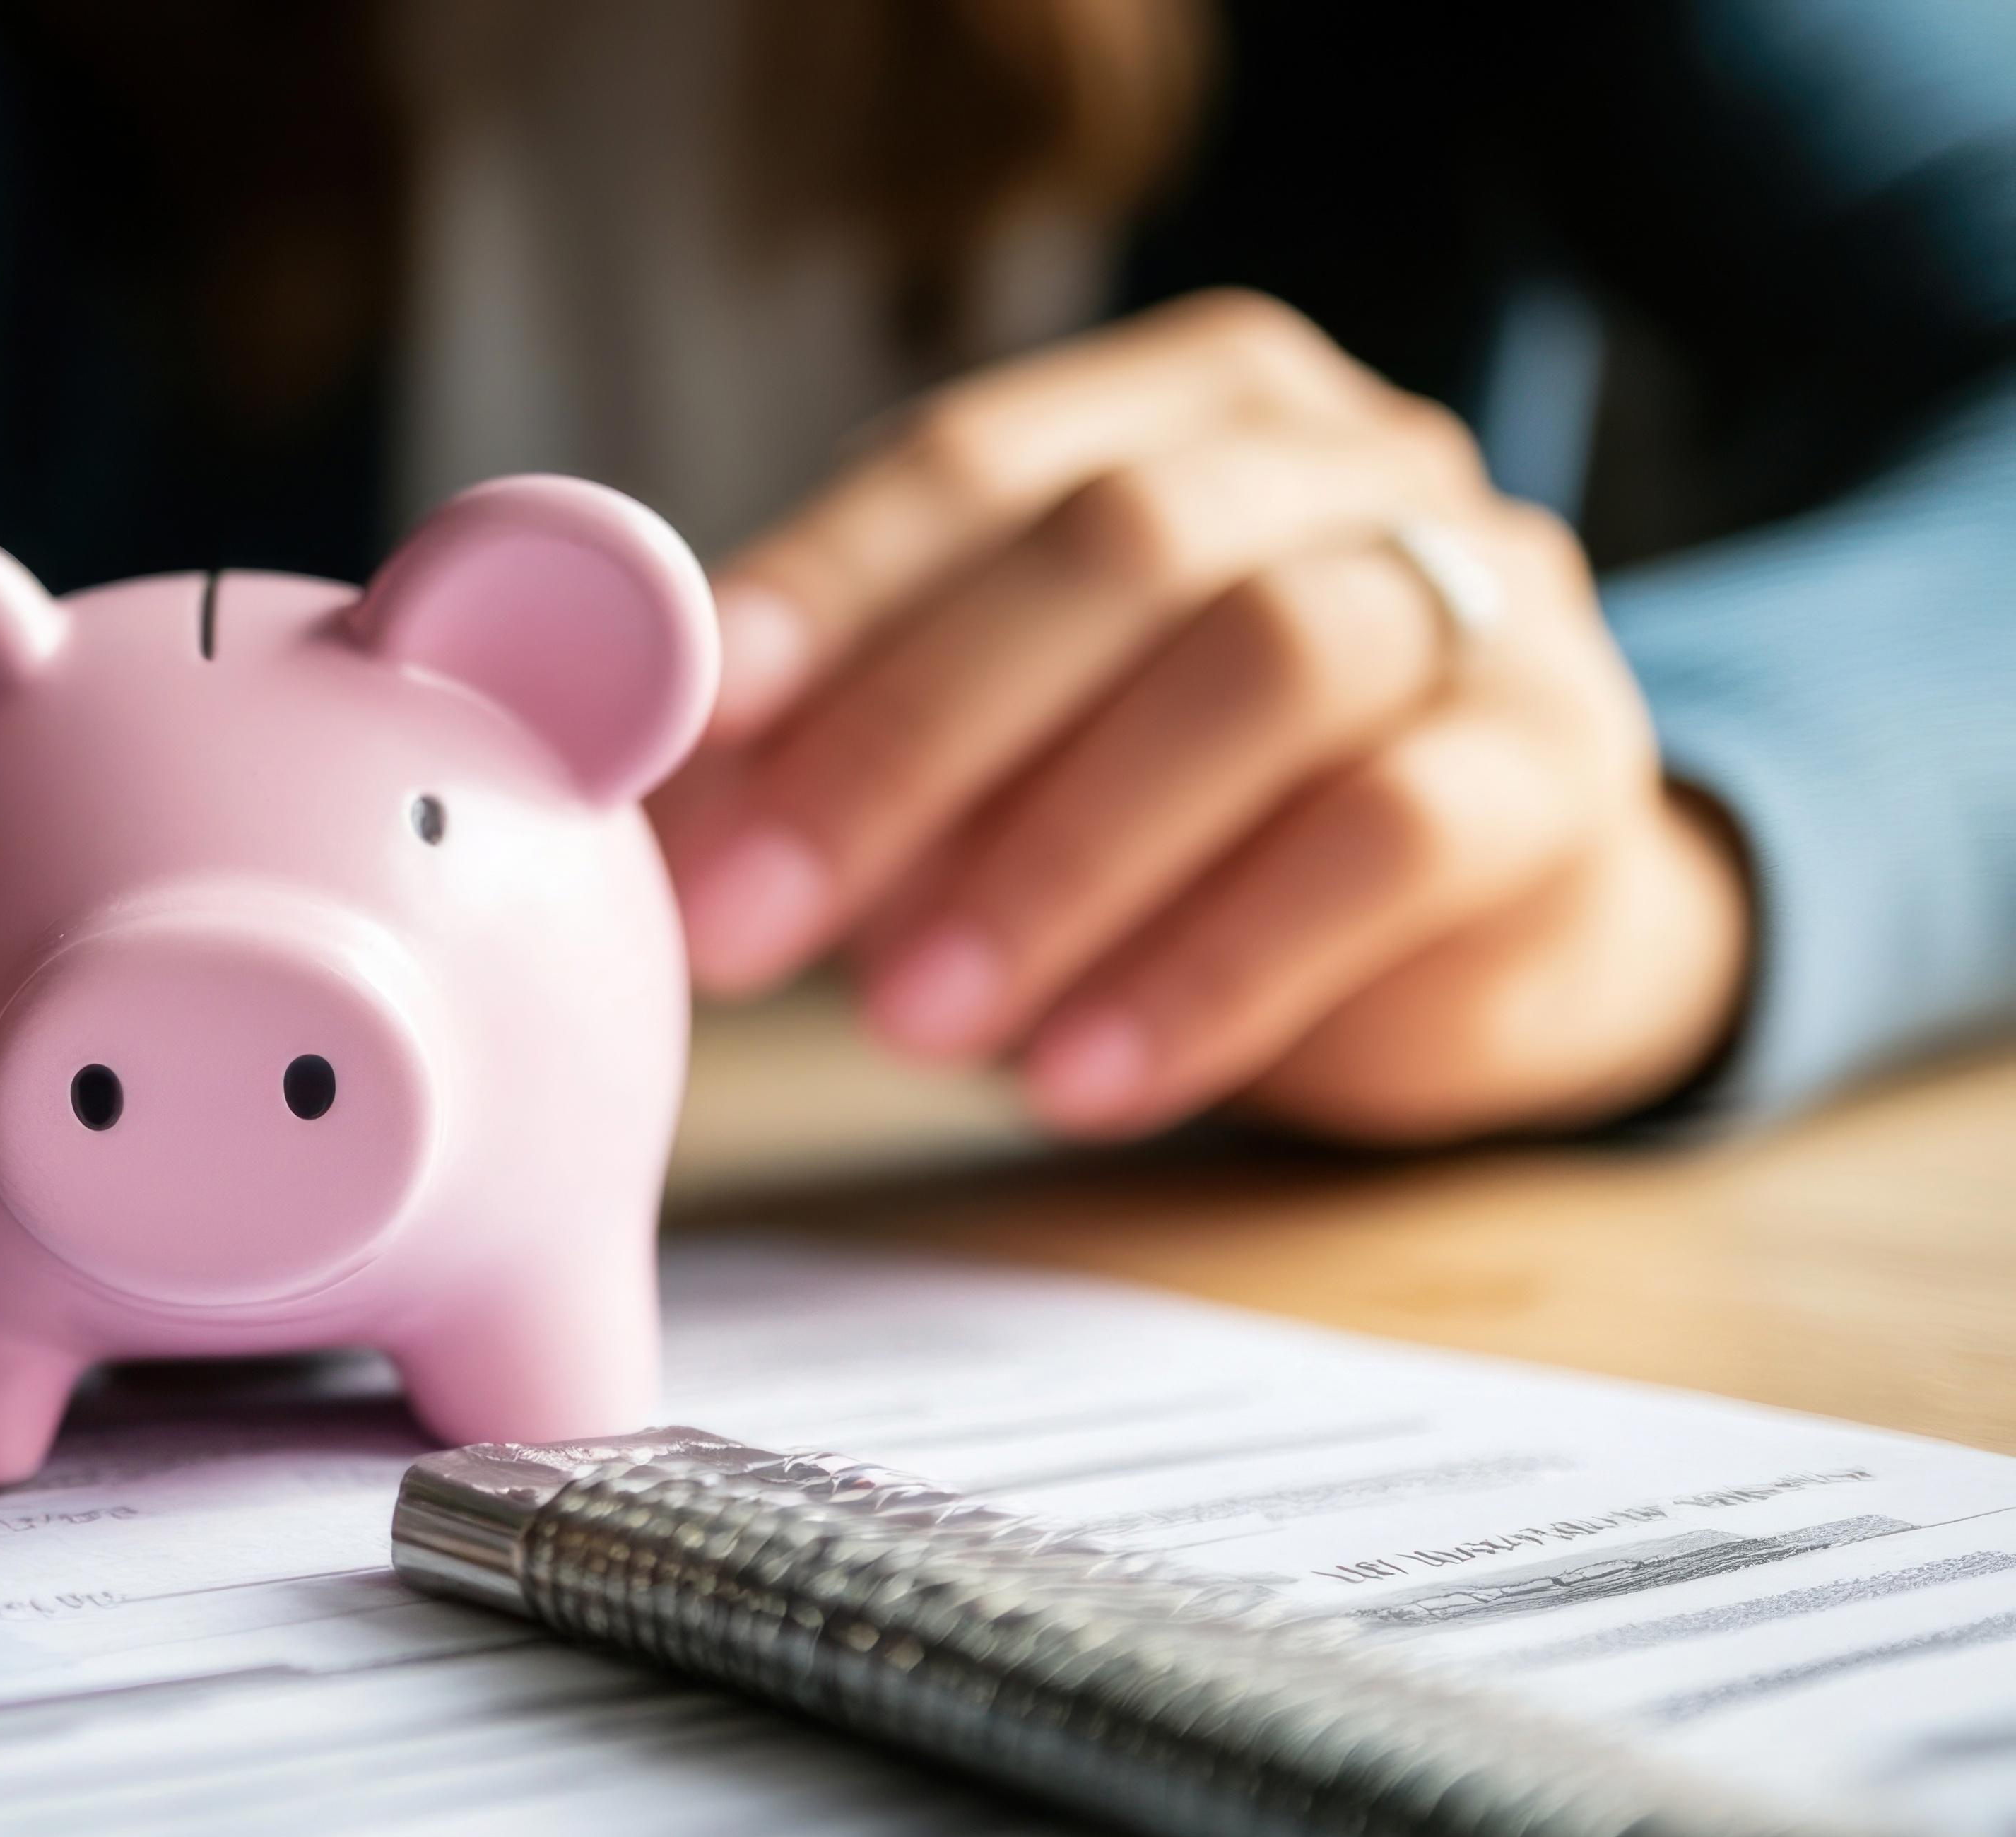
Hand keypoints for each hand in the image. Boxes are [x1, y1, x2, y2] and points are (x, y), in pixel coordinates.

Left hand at [652, 290, 1749, 1145]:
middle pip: (1118, 549)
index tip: (692, 721)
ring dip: (1058, 858)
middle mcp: (1348, 457)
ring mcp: (1485, 594)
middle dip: (905, 742)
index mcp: (1182, 403)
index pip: (974, 460)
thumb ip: (836, 728)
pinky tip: (1082, 1078)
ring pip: (1269, 668)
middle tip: (745, 925)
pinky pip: (1386, 839)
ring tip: (913, 1026)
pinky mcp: (1557, 769)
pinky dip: (1211, 965)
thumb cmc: (1169, 800)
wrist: (1471, 919)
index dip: (824, 585)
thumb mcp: (990, 743)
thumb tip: (633, 778)